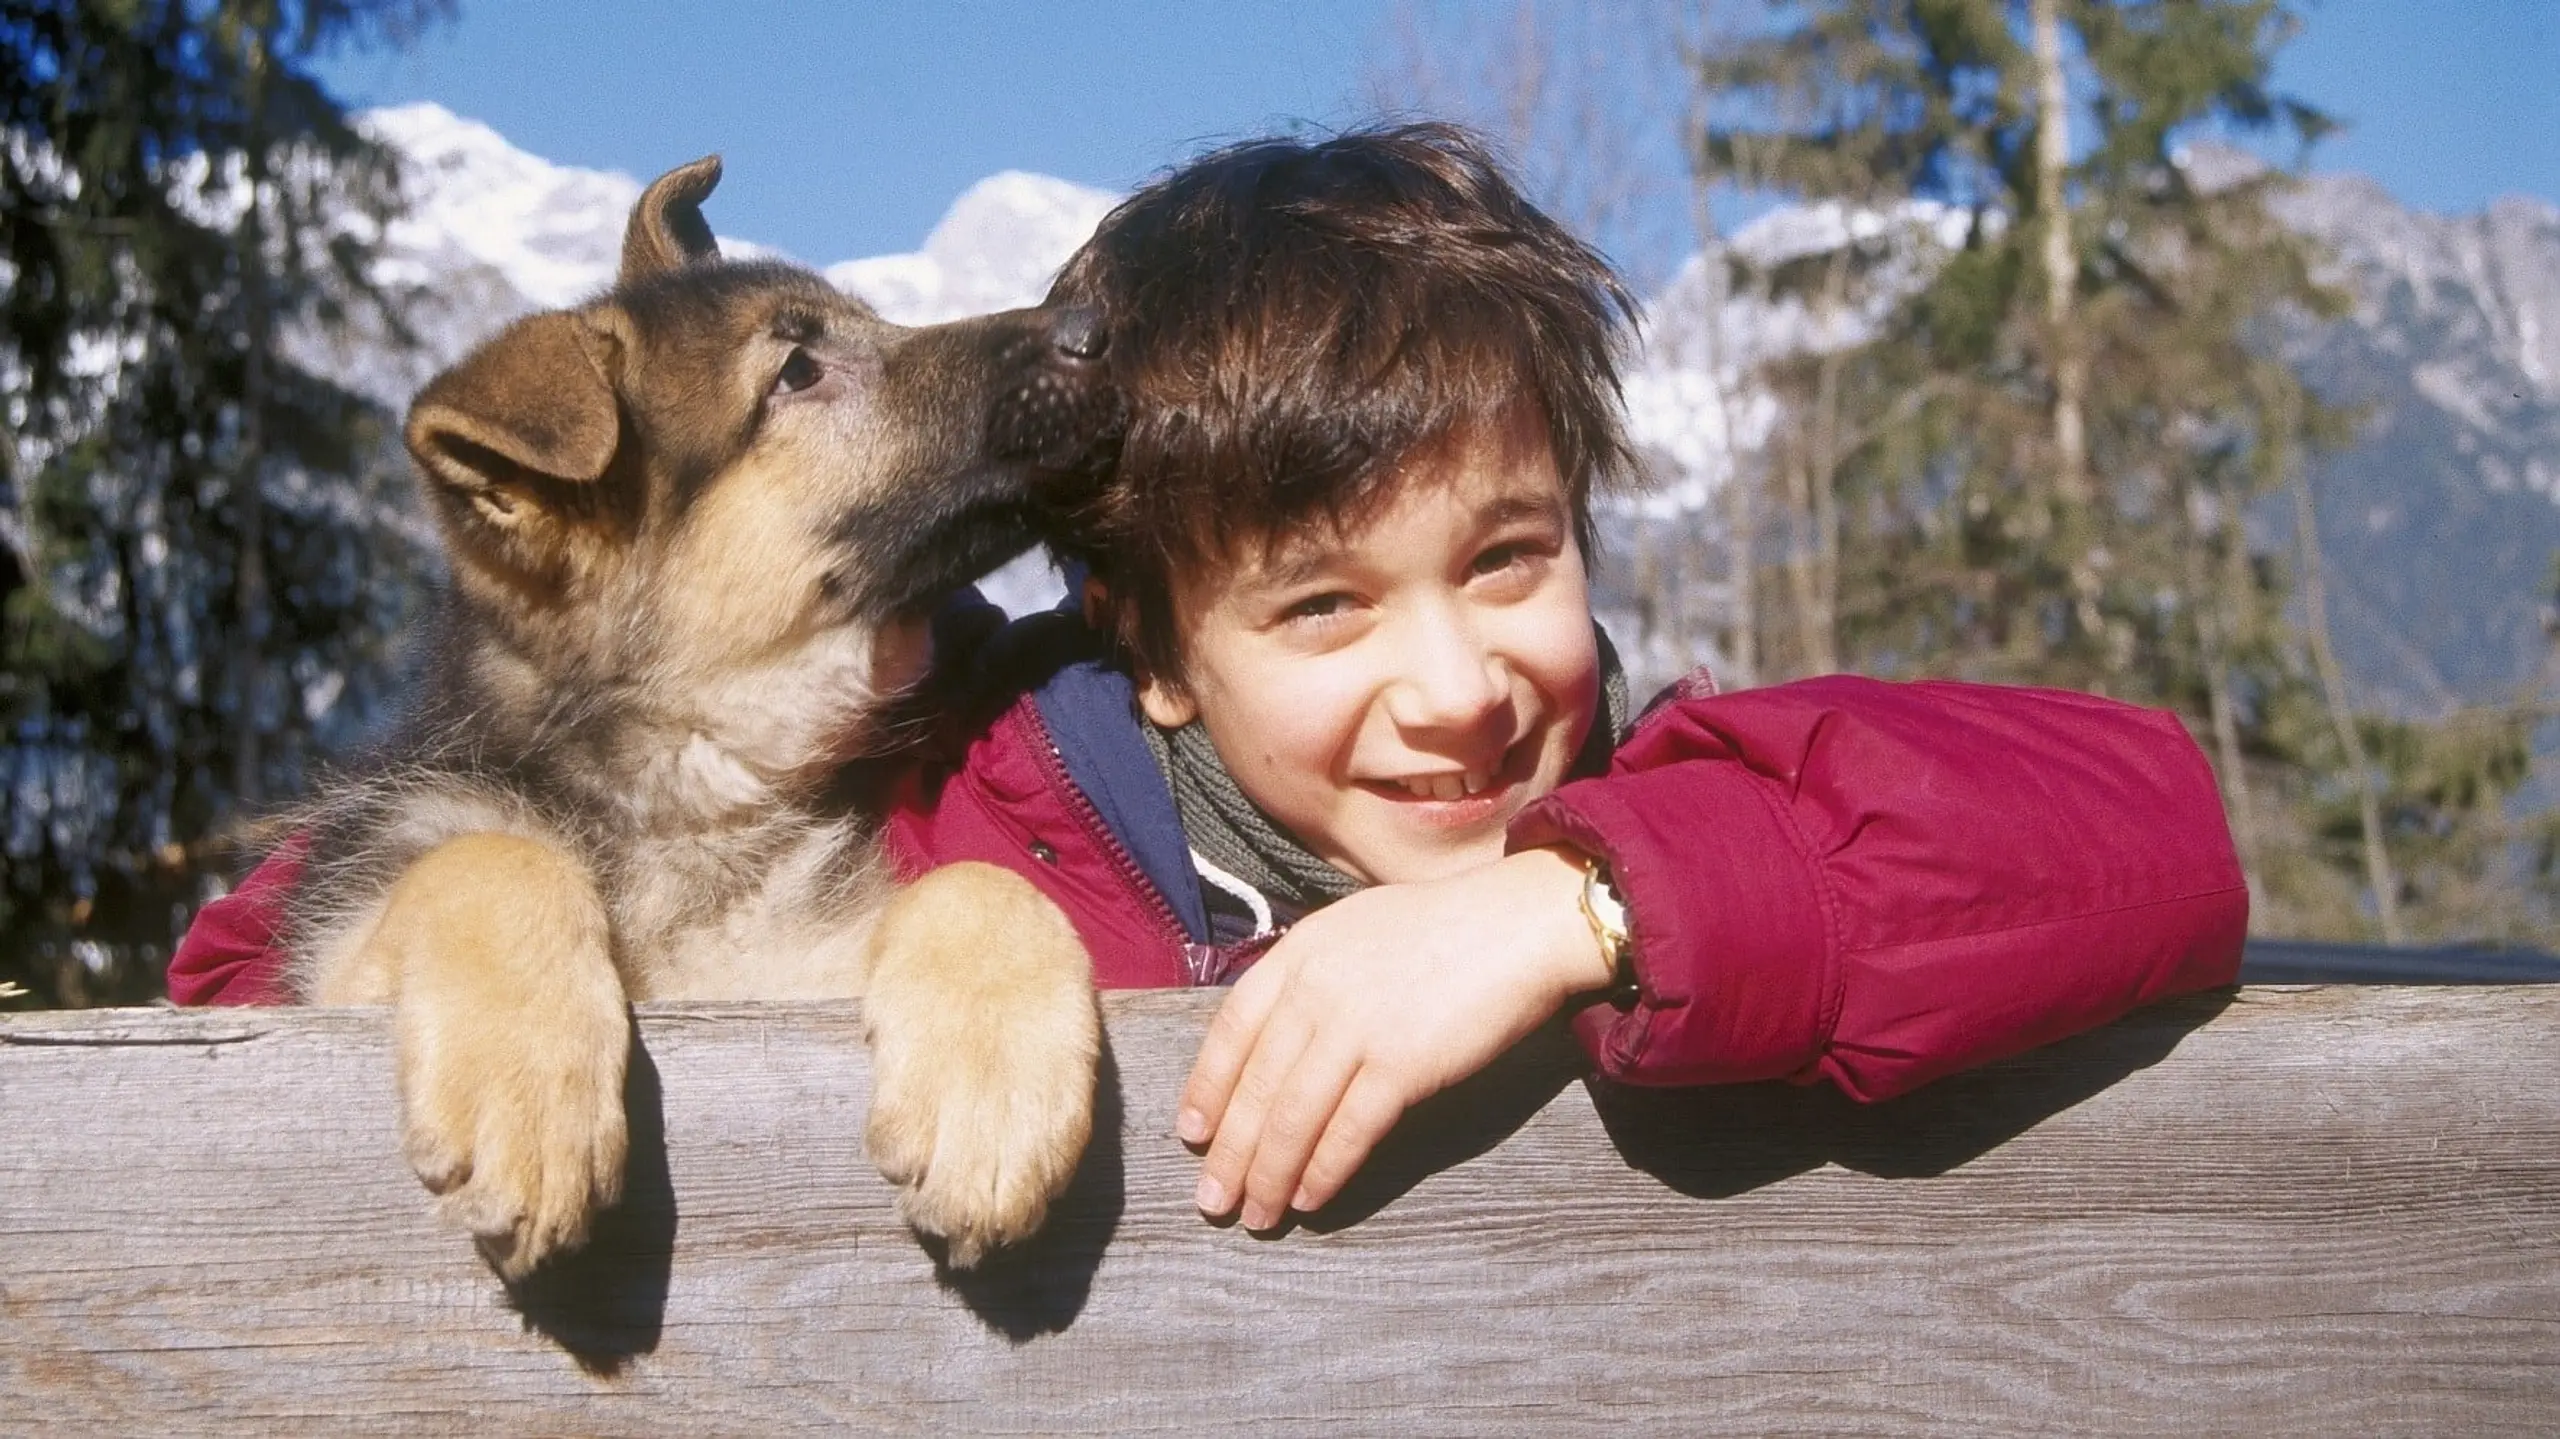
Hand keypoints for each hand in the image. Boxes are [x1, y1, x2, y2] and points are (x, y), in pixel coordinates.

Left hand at [1176, 845, 1613, 1229]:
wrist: (1519, 924)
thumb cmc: (1444, 927)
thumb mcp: (1354, 931)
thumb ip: (1311, 975)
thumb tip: (1276, 1034)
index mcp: (1298, 954)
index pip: (1230, 1031)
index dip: (1207, 1088)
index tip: (1192, 1133)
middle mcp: (1315, 990)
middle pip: (1255, 1086)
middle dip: (1229, 1152)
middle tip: (1211, 1199)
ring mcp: (1357, 1028)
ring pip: (1292, 1117)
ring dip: (1268, 1175)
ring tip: (1256, 1214)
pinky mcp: (1402, 1065)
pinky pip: (1349, 1131)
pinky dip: (1323, 1171)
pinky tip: (1308, 1198)